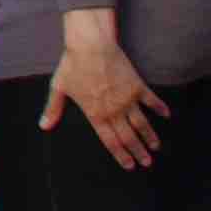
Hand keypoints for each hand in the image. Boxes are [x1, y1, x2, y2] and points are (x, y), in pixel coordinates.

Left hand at [39, 16, 166, 171]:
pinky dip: (159, 108)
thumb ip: (53, 109)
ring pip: (142, 124)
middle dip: (138, 152)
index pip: (110, 141)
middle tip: (147, 162)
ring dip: (150, 136)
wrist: (91, 45)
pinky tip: (166, 115)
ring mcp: (127, 99)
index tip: (130, 165)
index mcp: (95, 114)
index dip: (121, 155)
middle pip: (128, 137)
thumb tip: (44, 125)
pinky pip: (151, 100)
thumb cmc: (73, 65)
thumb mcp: (59, 88)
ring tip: (155, 146)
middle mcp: (114, 111)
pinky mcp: (137, 86)